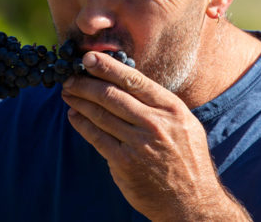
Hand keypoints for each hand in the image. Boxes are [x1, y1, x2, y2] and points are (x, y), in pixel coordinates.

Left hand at [61, 52, 251, 221]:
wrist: (192, 202)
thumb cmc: (187, 160)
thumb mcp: (184, 124)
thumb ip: (158, 105)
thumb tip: (127, 83)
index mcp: (172, 109)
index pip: (134, 80)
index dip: (107, 67)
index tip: (88, 57)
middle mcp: (155, 123)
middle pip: (112, 95)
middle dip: (85, 83)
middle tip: (70, 77)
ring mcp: (138, 144)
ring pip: (100, 114)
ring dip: (79, 101)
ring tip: (68, 93)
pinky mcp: (124, 163)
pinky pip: (96, 137)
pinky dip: (82, 124)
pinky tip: (74, 115)